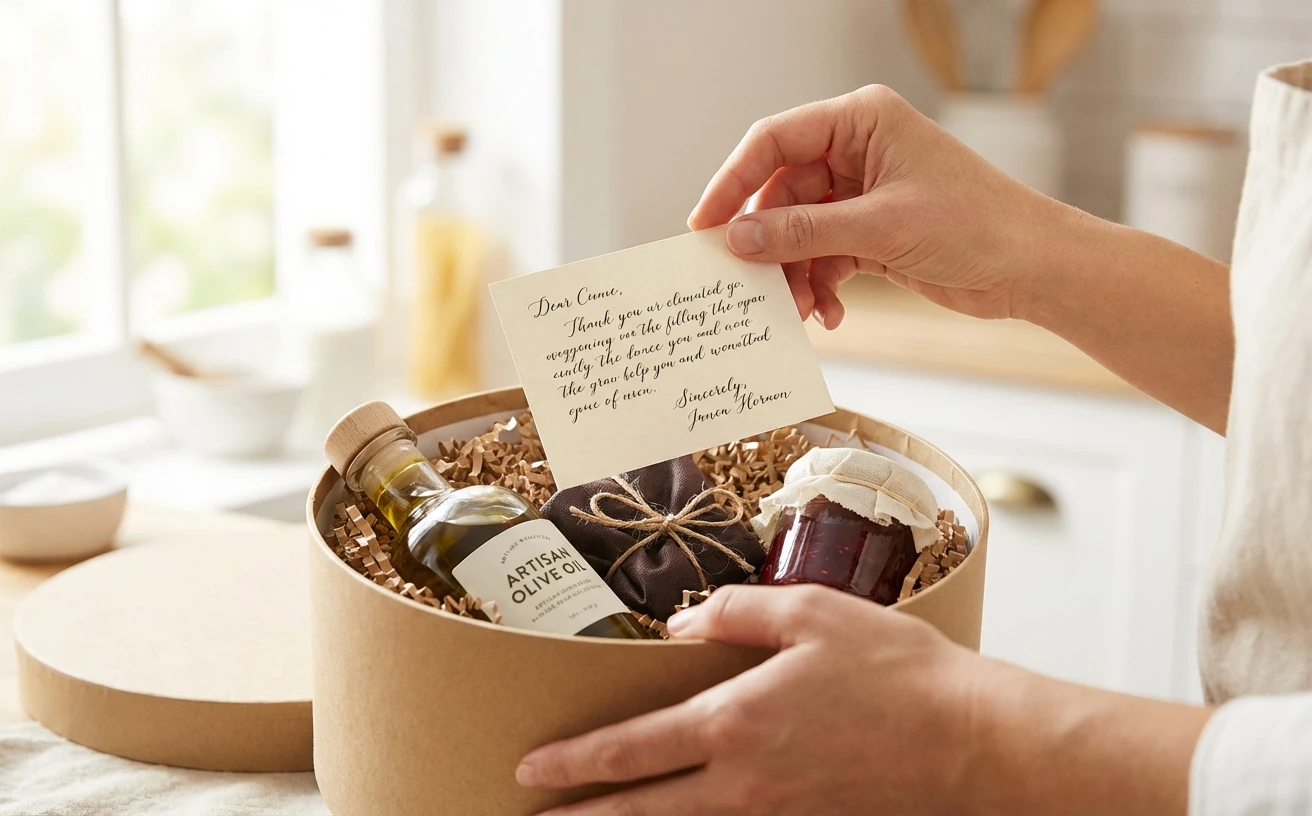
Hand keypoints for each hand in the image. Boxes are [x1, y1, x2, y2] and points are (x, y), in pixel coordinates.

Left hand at [515, 584, 993, 813]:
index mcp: (737, 723)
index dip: (576, 762)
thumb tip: (683, 625)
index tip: (531, 770)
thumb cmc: (900, 673)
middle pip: (644, 811)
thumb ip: (737, 614)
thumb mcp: (813, 612)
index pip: (634, 749)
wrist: (974, 744)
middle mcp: (746, 782)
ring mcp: (777, 813)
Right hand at [689, 85, 1077, 328]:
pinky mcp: (873, 233)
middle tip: (748, 286)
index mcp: (861, 122)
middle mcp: (858, 151)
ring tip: (798, 310)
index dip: (733, 182)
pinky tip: (829, 315)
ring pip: (800, 233)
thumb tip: (738, 239)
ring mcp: (864, 194)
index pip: (774, 142)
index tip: (704, 225)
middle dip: (768, 244)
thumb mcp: (879, 228)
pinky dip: (820, 286)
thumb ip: (803, 233)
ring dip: (794, 274)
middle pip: (782, 194)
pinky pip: (824, 257)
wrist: (1034, 268)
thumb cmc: (975, 226)